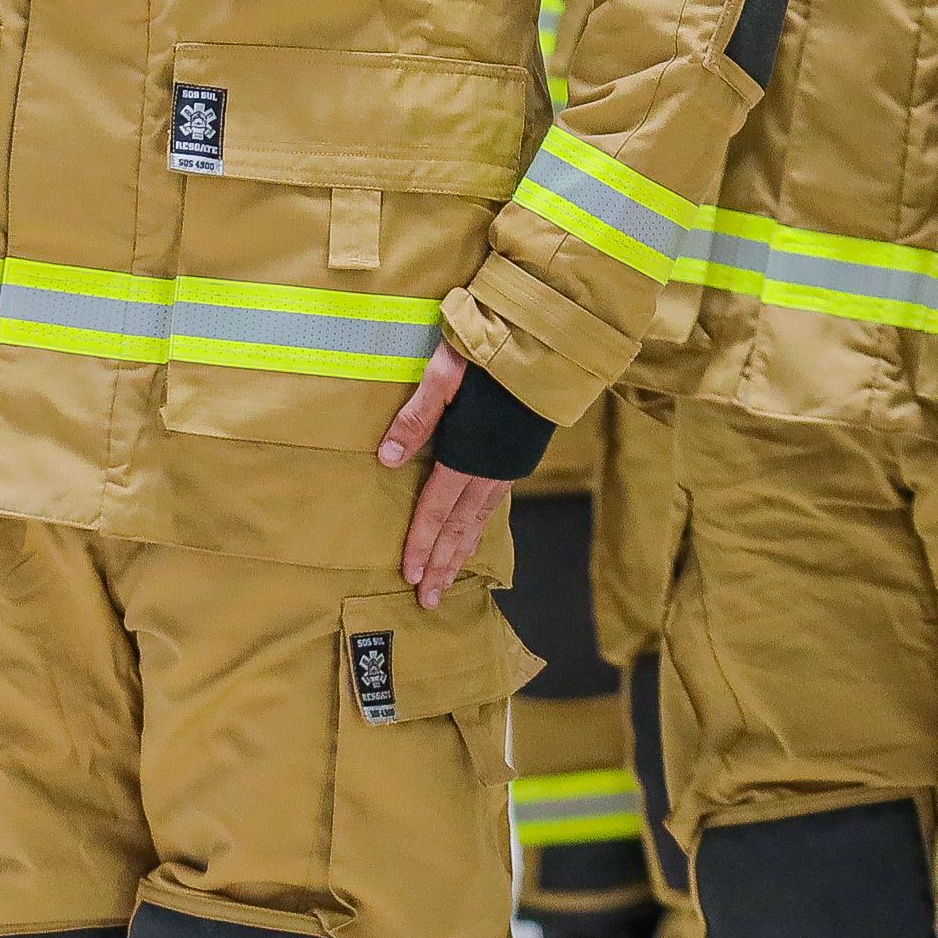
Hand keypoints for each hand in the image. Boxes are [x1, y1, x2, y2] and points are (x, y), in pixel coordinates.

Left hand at [376, 344, 512, 610]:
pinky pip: (495, 502)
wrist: (550, 337)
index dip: (422, 544)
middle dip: (443, 565)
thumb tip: (387, 458)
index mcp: (469, 452)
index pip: (438, 510)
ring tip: (449, 580)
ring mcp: (509, 463)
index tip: (410, 578)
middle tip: (429, 600)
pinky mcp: (518, 453)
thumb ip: (418, 415)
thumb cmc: (494, 349)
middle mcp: (491, 467)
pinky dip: (481, 527)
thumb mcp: (446, 371)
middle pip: (461, 527)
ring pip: (481, 519)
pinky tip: (474, 533)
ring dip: (463, 552)